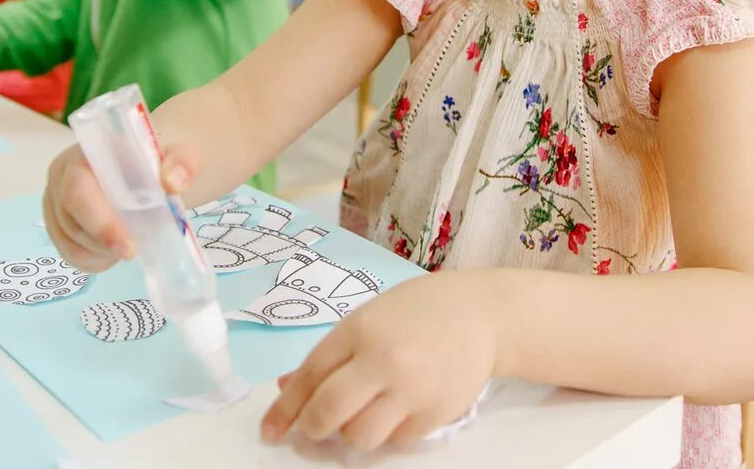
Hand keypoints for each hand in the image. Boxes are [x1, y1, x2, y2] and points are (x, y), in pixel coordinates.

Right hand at [42, 140, 194, 271]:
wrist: (154, 168)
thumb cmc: (162, 161)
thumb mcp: (184, 154)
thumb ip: (184, 163)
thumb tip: (172, 183)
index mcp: (87, 153)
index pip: (79, 192)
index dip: (100, 224)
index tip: (129, 248)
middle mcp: (62, 174)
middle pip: (71, 221)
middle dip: (104, 243)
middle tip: (136, 250)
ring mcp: (55, 200)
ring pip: (68, 240)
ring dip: (100, 253)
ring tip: (129, 245)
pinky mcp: (57, 222)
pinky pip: (67, 252)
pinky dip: (92, 261)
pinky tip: (113, 253)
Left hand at [261, 272, 498, 451]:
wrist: (483, 314)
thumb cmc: (418, 311)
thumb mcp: (369, 318)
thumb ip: (332, 354)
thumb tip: (290, 390)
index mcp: (360, 329)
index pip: (310, 376)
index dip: (284, 409)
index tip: (270, 431)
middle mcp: (383, 360)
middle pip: (328, 413)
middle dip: (311, 429)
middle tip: (312, 429)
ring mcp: (412, 389)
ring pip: (360, 437)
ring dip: (352, 434)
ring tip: (362, 415)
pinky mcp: (436, 412)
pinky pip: (396, 441)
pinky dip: (389, 433)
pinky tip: (396, 411)